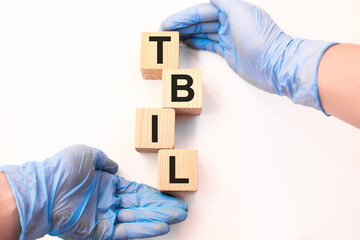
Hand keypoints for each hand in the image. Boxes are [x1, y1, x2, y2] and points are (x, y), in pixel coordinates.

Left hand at [0, 145, 186, 239]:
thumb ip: (104, 160)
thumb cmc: (62, 170)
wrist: (45, 188)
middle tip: (181, 210)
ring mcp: (106, 217)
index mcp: (107, 185)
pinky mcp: (100, 232)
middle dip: (162, 208)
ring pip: (138, 218)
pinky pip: (127, 231)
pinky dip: (144, 229)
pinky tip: (160, 227)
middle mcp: (109, 202)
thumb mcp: (87, 155)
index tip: (169, 197)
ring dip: (159, 219)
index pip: (136, 191)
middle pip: (142, 206)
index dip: (154, 195)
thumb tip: (115, 166)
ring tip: (177, 218)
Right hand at [161, 0, 335, 111]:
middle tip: (165, 30)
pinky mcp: (229, 53)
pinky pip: (208, 44)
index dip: (184, 16)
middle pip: (200, 21)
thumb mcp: (240, 11)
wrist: (274, 64)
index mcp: (232, 10)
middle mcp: (229, 22)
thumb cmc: (260, 38)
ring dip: (187, 33)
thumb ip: (222, 1)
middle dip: (182, 24)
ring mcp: (229, 38)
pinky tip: (187, 42)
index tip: (169, 22)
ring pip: (203, 32)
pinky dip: (197, 43)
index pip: (202, 10)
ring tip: (172, 36)